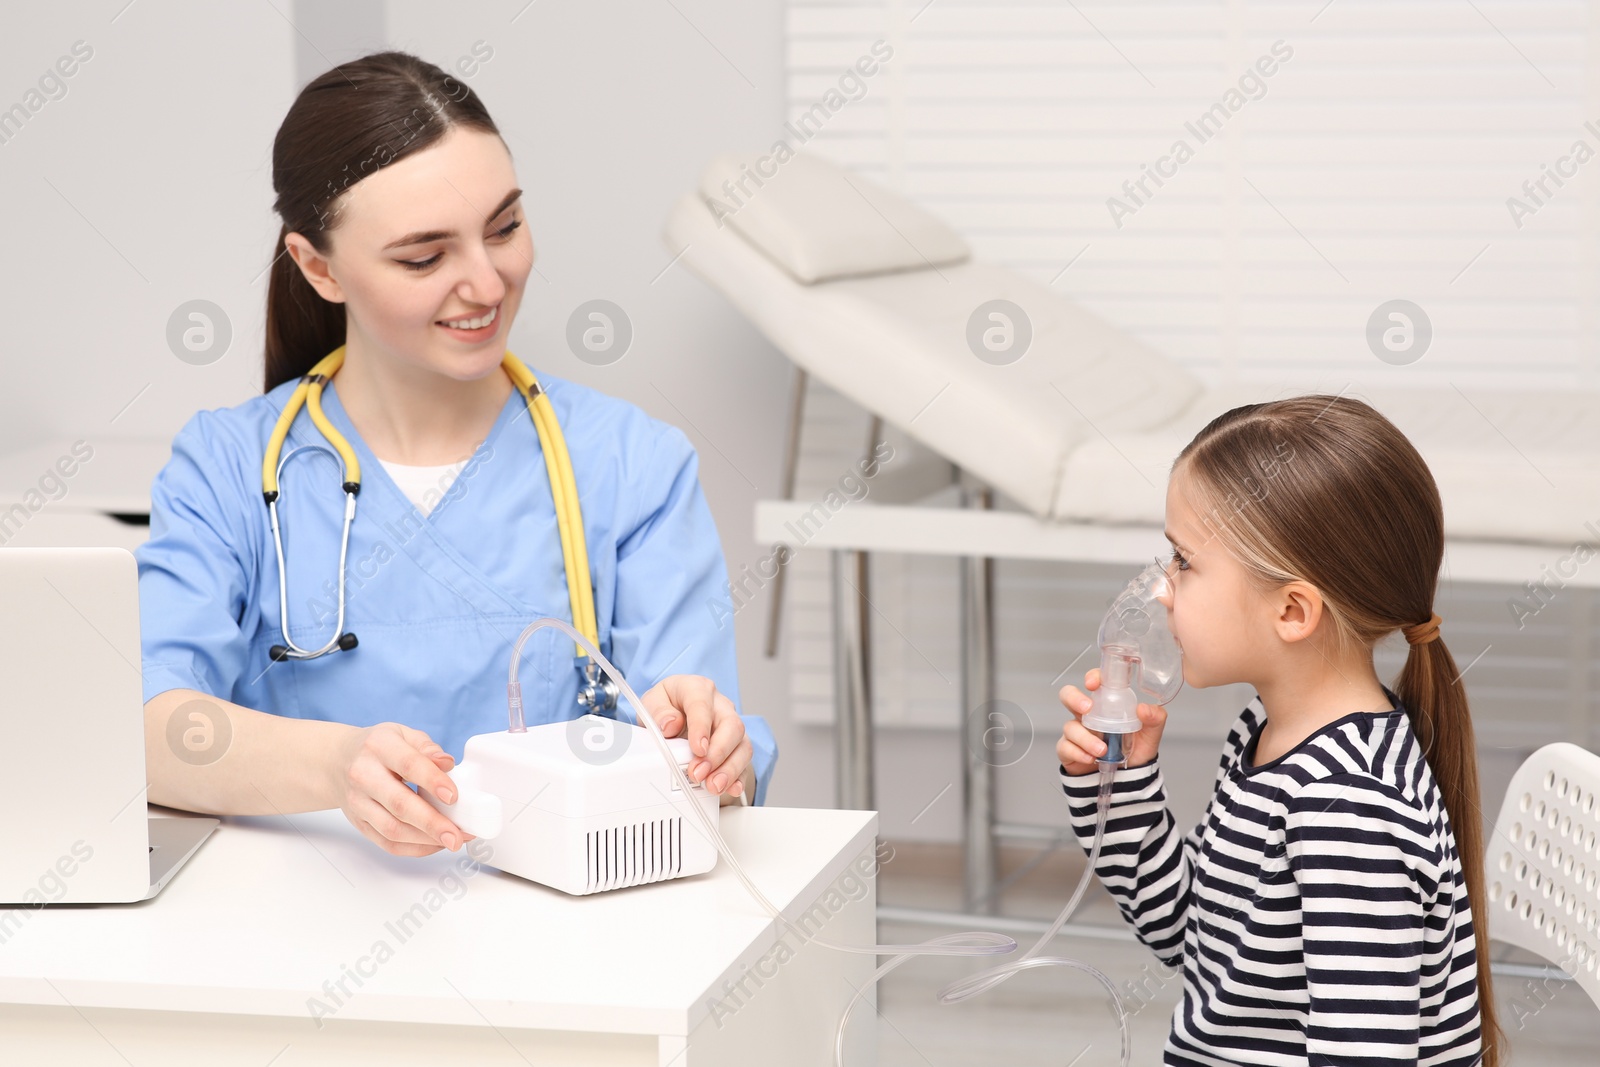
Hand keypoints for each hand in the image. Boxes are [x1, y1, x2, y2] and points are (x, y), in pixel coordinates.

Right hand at [327, 722, 474, 855]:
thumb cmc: (377, 747)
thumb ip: (427, 748)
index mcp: (379, 747)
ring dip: (425, 840)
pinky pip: (386, 843)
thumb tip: (447, 764)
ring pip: (392, 830)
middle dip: (431, 823)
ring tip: (452, 840)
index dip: (432, 781)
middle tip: (457, 835)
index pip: (408, 764)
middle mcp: (363, 775)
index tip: (453, 796)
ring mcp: (358, 803)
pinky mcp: (359, 824)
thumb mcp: (402, 734)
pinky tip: (434, 844)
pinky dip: (413, 848)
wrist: (337, 762)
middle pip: (399, 804)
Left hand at [639, 674, 752, 802]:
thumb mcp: (653, 703)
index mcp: (698, 689)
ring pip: (742, 745)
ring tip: (712, 786)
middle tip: (698, 773)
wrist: (676, 715)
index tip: (697, 748)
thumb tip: (670, 724)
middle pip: (732, 726)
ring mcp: (731, 727)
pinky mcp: (736, 747)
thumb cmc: (667, 707)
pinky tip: (730, 788)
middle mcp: (720, 706)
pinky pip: (745, 763)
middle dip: (717, 754)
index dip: (701, 727)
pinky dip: (739, 778)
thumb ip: (658, 711)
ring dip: (729, 769)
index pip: (702, 704)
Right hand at [1056, 667, 1166, 774]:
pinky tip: (1090, 758)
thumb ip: (1154, 719)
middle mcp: (1087, 715)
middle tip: (1086, 709)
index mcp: (1105, 704)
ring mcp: (1076, 732)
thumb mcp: (1150, 734)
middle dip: (1074, 699)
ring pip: (1070, 727)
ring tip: (1102, 751)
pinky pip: (1065, 747)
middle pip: (1068, 696)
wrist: (1128, 778)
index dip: (1092, 677)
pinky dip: (1078, 753)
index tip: (1093, 683)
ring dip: (1085, 738)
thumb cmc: (1135, 749)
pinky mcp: (1068, 750)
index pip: (1095, 682)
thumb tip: (1144, 709)